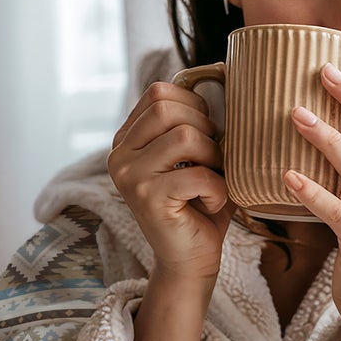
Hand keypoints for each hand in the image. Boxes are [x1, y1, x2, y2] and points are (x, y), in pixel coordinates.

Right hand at [108, 82, 230, 281]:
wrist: (191, 260)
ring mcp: (129, 176)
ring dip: (215, 157)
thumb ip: (197, 124)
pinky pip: (198, 175)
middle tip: (215, 159)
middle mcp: (119, 154)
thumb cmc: (200, 205)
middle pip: (168, 108)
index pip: (158, 93)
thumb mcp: (197, 157)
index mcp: (128, 138)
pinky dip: (218, 188)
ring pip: (184, 136)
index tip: (208, 135)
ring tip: (215, 180)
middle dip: (205, 129)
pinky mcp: (147, 198)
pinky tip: (212, 203)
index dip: (194, 105)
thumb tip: (221, 80)